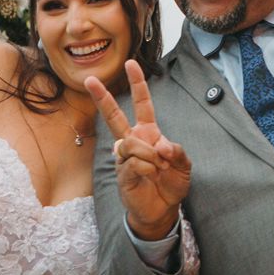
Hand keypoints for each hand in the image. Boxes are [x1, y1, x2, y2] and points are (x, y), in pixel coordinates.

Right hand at [87, 59, 190, 238]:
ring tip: (158, 170)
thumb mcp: (184, 165)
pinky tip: (150, 177)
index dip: (138, 84)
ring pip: (133, 144)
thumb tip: (160, 145)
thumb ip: (177, 151)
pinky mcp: (121, 172)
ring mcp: (124, 157)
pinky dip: (148, 169)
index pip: (142, 104)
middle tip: (89, 79)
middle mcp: (133, 141)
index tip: (131, 64)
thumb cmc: (171, 184)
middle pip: (115, 116)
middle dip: (103, 97)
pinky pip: (134, 162)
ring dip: (151, 156)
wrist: (162, 209)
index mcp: (148, 133)